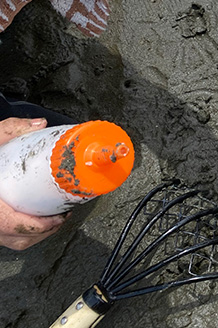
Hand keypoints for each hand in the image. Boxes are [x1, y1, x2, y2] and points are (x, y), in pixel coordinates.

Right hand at [0, 118, 68, 249]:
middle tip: (62, 215)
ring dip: (36, 234)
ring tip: (54, 219)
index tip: (58, 217)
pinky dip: (23, 233)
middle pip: (18, 239)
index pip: (12, 224)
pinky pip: (6, 238)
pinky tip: (35, 218)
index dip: (39, 226)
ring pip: (13, 242)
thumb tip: (39, 125)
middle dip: (45, 231)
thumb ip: (9, 130)